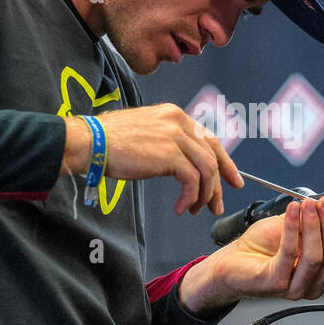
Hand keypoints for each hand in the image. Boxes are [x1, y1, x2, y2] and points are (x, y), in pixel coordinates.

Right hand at [61, 104, 241, 214]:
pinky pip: (192, 181)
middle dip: (218, 184)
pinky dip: (190, 197)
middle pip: (213, 155)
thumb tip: (184, 165)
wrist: (92, 141)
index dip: (224, 162)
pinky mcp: (169, 155)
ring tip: (194, 209)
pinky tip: (181, 207)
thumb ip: (169, 143)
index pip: (210, 139)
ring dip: (204, 195)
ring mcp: (176, 137)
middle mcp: (179, 122)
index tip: (231, 180)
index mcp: (175, 115)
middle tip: (217, 204)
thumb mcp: (147, 133)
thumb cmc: (111, 141)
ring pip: (206, 170)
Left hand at [178, 196, 323, 312]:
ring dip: (313, 226)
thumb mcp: (291, 227)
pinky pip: (289, 254)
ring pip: (315, 257)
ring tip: (308, 205)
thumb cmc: (259, 248)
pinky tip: (292, 212)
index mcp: (320, 273)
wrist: (230, 262)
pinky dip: (292, 229)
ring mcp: (294, 286)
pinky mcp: (276, 283)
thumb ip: (312, 217)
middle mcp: (311, 284)